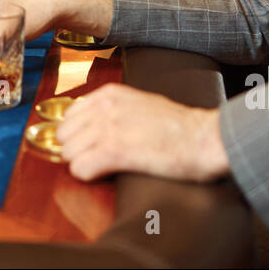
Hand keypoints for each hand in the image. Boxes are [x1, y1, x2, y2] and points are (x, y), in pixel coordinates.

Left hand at [57, 84, 229, 182]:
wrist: (204, 138)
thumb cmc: (179, 126)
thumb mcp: (139, 103)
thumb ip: (112, 109)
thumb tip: (90, 124)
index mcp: (109, 94)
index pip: (69, 116)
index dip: (78, 134)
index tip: (89, 145)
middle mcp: (105, 107)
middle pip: (64, 136)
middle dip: (76, 150)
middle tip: (97, 158)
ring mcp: (108, 127)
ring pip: (68, 153)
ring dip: (82, 163)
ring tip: (105, 166)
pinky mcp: (115, 151)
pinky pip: (80, 169)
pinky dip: (89, 175)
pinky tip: (106, 173)